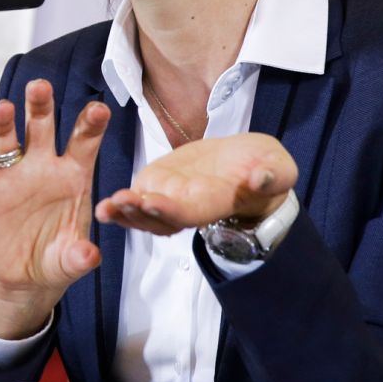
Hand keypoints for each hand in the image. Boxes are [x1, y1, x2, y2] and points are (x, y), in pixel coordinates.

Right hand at [0, 79, 109, 339]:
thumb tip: (89, 256)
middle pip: (40, 127)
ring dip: (4, 123)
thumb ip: (80, 256)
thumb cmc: (56, 259)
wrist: (25, 276)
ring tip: (4, 107)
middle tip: (40, 86)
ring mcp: (10, 177)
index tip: (98, 110)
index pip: (83, 142)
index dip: (90, 125)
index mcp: (71, 175)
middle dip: (40, 106)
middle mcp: (40, 167)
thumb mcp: (72, 260)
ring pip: (6, 141)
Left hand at [94, 132, 294, 234]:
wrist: (250, 163)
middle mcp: (189, 206)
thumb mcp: (278, 169)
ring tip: (105, 207)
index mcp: (214, 202)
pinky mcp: (161, 183)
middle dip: (138, 213)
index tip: (151, 201)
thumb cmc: (265, 168)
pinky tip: (104, 203)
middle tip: (118, 203)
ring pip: (144, 212)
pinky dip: (122, 204)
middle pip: (160, 217)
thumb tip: (261, 178)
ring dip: (124, 212)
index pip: (190, 212)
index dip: (170, 209)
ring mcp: (172, 196)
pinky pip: (138, 197)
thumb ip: (271, 175)